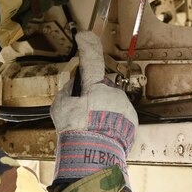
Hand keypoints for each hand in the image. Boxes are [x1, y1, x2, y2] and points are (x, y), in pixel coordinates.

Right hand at [50, 31, 137, 185]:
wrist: (94, 156)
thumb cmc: (75, 131)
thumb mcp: (59, 108)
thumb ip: (67, 91)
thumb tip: (74, 86)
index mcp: (95, 86)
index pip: (91, 59)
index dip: (87, 45)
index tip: (84, 35)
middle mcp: (113, 92)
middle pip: (100, 87)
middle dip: (92, 96)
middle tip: (81, 114)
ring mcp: (125, 106)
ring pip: (111, 103)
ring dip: (102, 111)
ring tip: (91, 128)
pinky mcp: (132, 120)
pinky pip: (119, 116)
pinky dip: (111, 122)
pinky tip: (101, 133)